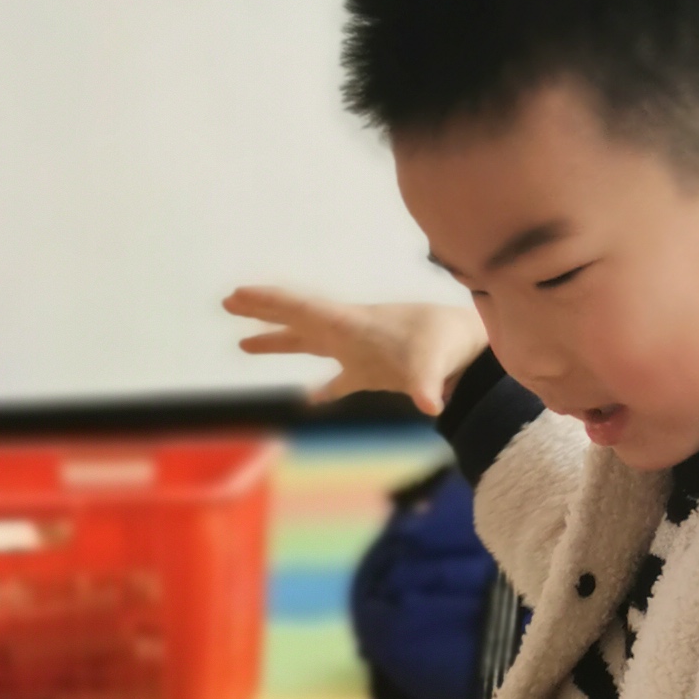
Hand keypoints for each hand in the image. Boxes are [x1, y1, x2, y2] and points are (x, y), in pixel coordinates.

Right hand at [226, 284, 488, 418]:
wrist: (472, 342)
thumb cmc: (449, 345)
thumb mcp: (433, 364)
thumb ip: (428, 384)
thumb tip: (433, 405)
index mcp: (352, 324)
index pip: (303, 309)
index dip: (270, 302)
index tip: (239, 293)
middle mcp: (350, 332)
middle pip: (297, 318)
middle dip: (262, 311)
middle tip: (227, 302)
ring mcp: (360, 350)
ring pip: (309, 343)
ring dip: (278, 342)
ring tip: (243, 344)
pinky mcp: (375, 371)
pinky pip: (339, 379)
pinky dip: (324, 389)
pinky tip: (310, 400)